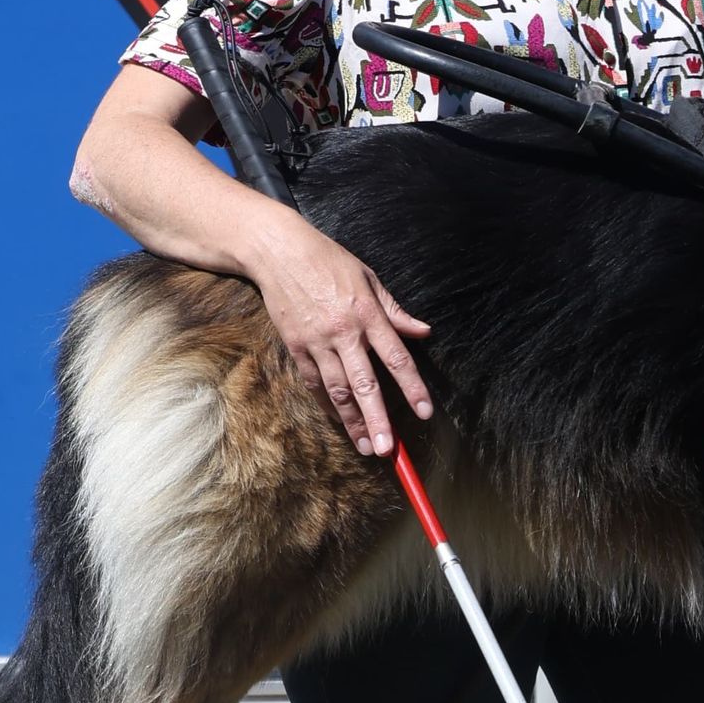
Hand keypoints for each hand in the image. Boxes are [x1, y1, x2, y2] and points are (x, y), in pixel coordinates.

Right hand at [251, 211, 433, 456]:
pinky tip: (340, 422)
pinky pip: (314, 383)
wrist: (279, 252)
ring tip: (366, 446)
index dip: (412, 386)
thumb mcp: (369, 278)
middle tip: (387, 450)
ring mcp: (317, 342)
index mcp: (367, 312)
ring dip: (353, 422)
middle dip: (377, 419)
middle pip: (364, 384)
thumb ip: (395, 311)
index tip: (424, 412)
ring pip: (337, 390)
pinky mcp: (296, 347)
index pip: (396, 356)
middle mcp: (343, 331)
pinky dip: (328, 405)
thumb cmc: (329, 260)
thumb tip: (423, 332)